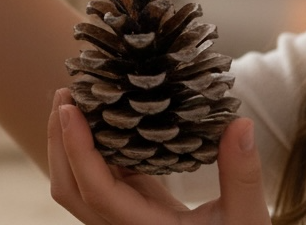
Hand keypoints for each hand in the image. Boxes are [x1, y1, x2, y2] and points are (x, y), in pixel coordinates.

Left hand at [47, 89, 270, 224]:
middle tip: (66, 93)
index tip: (69, 108)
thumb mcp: (246, 219)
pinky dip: (90, 148)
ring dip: (68, 143)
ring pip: (77, 183)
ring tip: (76, 100)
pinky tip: (101, 116)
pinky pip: (98, 177)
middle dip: (59, 140)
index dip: (77, 149)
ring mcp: (121, 218)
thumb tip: (240, 123)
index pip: (95, 191)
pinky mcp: (130, 207)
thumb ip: (243, 176)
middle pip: (69, 187)